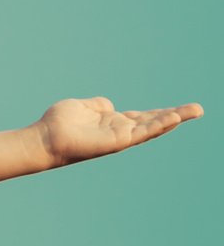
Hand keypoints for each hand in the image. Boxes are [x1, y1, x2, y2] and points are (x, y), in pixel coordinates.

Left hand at [35, 95, 202, 167]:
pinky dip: (158, 124)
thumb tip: (109, 104)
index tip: (178, 109)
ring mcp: (121, 137)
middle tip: (199, 109)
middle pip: (153, 122)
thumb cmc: (60, 124)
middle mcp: (120, 130)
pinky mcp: (118, 141)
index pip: (142, 117)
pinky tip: (173, 117)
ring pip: (153, 127)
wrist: (46, 138)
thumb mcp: (83, 107)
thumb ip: (98, 106)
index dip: (160, 113)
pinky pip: (142, 132)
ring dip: (174, 118)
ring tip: (194, 111)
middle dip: (176, 116)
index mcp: (113, 122)